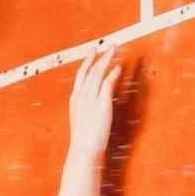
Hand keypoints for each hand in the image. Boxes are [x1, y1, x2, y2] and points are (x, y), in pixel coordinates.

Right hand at [64, 44, 125, 158]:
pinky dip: (112, 74)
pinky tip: (118, 68)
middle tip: (106, 45)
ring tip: (114, 50)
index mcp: (75, 99)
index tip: (93, 52)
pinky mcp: (101, 103)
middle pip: (89, 70)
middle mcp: (81, 96)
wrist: (84, 150)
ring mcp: (90, 99)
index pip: (81, 75)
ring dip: (106, 60)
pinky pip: (107, 84)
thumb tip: (96, 100)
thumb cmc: (84, 138)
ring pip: (97, 73)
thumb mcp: (83, 119)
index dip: (87, 62)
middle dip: (98, 56)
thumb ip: (88, 107)